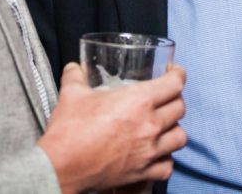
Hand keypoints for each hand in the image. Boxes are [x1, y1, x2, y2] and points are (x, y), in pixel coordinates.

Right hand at [38, 63, 186, 193]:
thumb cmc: (69, 130)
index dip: (178, 74)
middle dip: (175, 99)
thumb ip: (75, 77)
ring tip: (164, 126)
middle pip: (180, 108)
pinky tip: (157, 154)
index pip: (174, 83)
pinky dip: (166, 159)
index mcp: (139, 101)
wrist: (61, 167)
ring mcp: (149, 151)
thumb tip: (74, 68)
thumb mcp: (72, 95)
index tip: (173, 72)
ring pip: (180, 137)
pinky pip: (168, 166)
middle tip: (164, 98)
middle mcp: (150, 125)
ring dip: (174, 129)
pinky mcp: (143, 172)